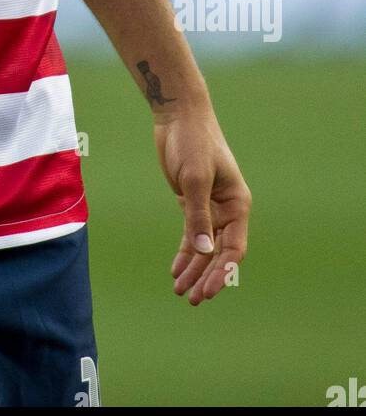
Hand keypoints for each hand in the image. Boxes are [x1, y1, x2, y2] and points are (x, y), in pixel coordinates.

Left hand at [153, 108, 250, 305]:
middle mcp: (227, 209)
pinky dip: (185, 252)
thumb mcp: (195, 179)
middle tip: (191, 299)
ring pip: (204, 246)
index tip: (208, 291)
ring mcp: (210, 206)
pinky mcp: (192, 201)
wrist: (179, 116)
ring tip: (181, 291)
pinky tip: (176, 270)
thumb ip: (198, 215)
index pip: (234, 249)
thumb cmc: (192, 142)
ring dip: (194, 269)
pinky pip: (192, 234)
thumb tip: (204, 252)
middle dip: (206, 277)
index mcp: (238, 204)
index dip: (222, 273)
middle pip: (219, 253)